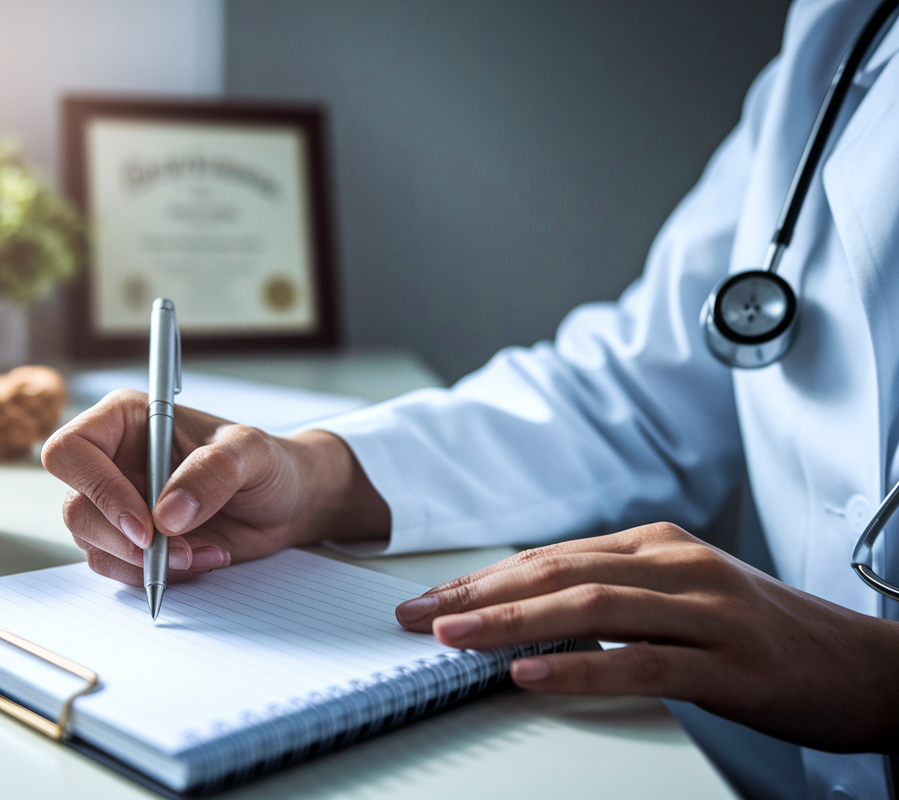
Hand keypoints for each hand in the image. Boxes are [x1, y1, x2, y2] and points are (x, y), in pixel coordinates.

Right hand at [42, 390, 388, 585]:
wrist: (287, 503)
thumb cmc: (267, 464)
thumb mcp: (251, 454)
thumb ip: (212, 472)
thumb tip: (166, 515)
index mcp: (127, 421)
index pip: (72, 451)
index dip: (98, 489)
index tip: (145, 523)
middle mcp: (113, 461)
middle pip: (76, 506)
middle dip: (125, 540)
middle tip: (177, 552)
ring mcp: (118, 503)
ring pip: (92, 543)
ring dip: (144, 563)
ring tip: (200, 555)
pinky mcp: (132, 540)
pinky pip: (117, 568)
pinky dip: (154, 576)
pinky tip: (199, 560)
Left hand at [393, 522, 898, 752]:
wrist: (864, 665)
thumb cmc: (762, 634)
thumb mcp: (681, 596)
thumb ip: (614, 593)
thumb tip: (526, 608)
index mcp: (657, 545)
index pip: (550, 555)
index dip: (482, 577)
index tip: (429, 597)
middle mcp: (676, 565)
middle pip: (558, 571)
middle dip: (478, 594)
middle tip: (418, 615)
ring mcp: (705, 610)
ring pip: (590, 607)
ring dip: (512, 623)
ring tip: (454, 637)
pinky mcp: (728, 663)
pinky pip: (641, 663)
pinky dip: (579, 668)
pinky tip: (530, 675)